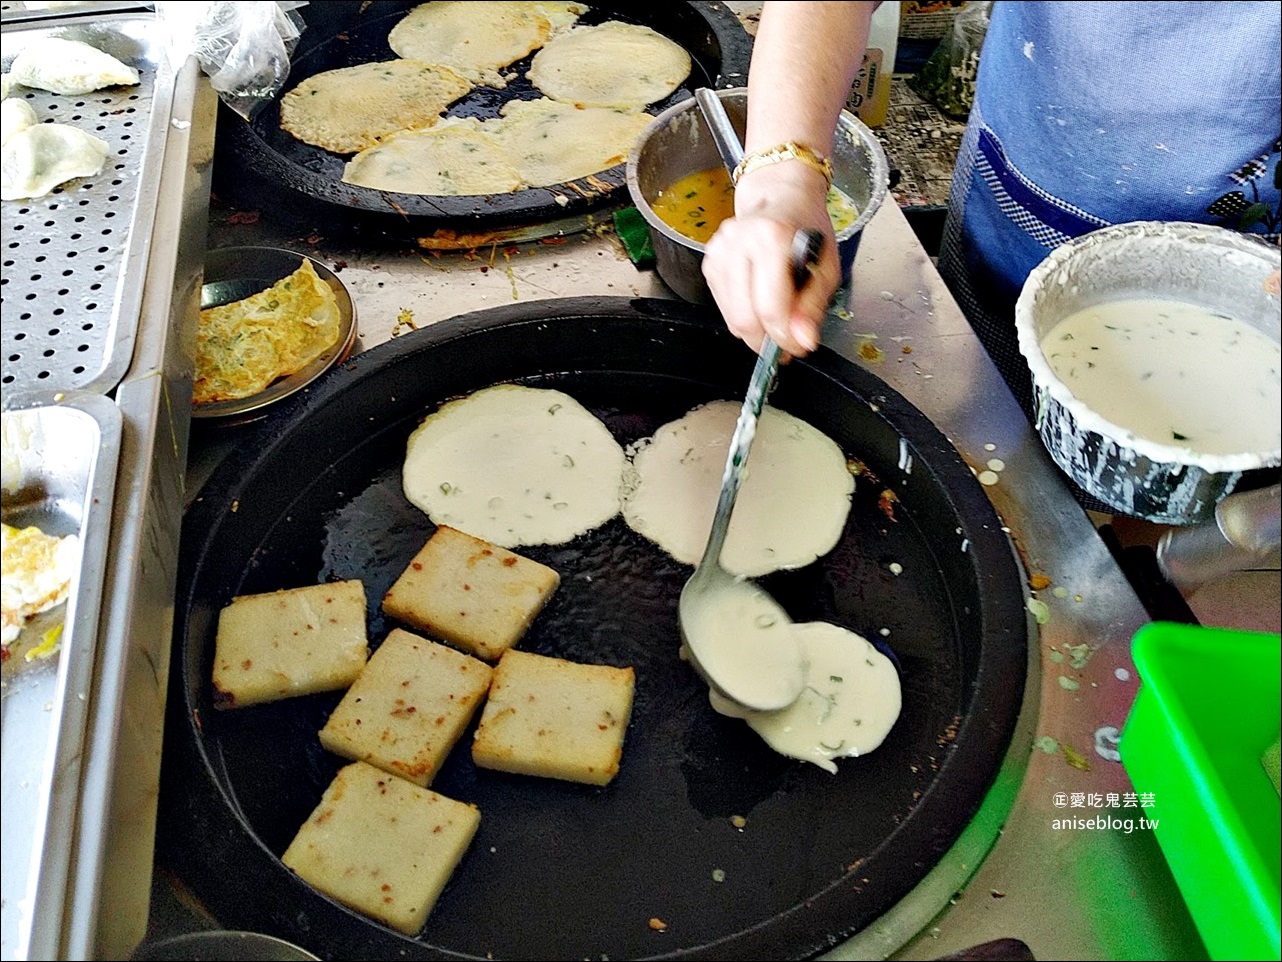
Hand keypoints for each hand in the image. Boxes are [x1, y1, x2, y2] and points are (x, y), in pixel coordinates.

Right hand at [701, 161, 839, 356]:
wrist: (781, 199)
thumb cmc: (807, 230)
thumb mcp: (826, 267)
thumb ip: (814, 306)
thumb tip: (803, 340)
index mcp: (771, 238)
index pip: (770, 308)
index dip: (785, 338)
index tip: (798, 347)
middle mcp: (738, 242)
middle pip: (745, 318)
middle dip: (766, 341)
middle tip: (784, 346)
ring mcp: (719, 252)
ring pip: (731, 318)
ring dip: (754, 333)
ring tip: (775, 326)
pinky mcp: (709, 262)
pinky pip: (724, 307)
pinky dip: (742, 316)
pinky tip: (758, 304)